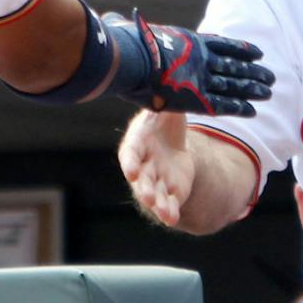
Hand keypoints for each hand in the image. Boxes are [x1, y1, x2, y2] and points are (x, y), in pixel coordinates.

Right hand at [103, 11, 273, 116]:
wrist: (129, 60)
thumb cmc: (128, 44)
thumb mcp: (131, 30)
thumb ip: (129, 26)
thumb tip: (110, 19)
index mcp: (191, 42)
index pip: (223, 45)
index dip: (242, 49)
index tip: (258, 53)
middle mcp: (201, 59)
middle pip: (235, 66)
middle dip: (253, 72)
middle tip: (271, 77)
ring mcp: (201, 78)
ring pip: (235, 84)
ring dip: (253, 88)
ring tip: (269, 91)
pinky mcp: (196, 98)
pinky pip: (223, 104)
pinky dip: (238, 107)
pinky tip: (253, 111)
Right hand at [119, 110, 196, 226]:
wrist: (170, 140)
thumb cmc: (162, 121)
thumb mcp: (164, 109)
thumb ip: (164, 103)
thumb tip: (167, 84)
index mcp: (136, 144)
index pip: (130, 154)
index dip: (131, 163)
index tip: (132, 171)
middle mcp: (142, 165)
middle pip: (141, 179)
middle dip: (143, 188)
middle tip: (147, 197)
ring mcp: (154, 180)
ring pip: (153, 194)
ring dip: (156, 203)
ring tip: (162, 211)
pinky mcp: (169, 191)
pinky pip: (168, 203)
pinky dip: (169, 211)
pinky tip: (172, 218)